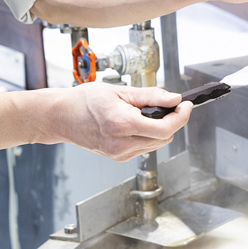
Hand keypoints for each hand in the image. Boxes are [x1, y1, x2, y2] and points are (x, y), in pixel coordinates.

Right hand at [51, 82, 190, 161]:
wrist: (61, 117)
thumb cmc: (84, 101)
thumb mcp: (119, 90)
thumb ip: (150, 95)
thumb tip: (173, 98)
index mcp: (122, 124)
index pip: (164, 128)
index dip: (181, 117)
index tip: (186, 105)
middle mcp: (121, 144)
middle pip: (164, 138)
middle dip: (172, 121)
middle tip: (171, 105)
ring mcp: (119, 154)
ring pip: (156, 144)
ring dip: (161, 129)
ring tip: (151, 112)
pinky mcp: (118, 157)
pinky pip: (144, 148)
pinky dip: (148, 135)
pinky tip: (139, 123)